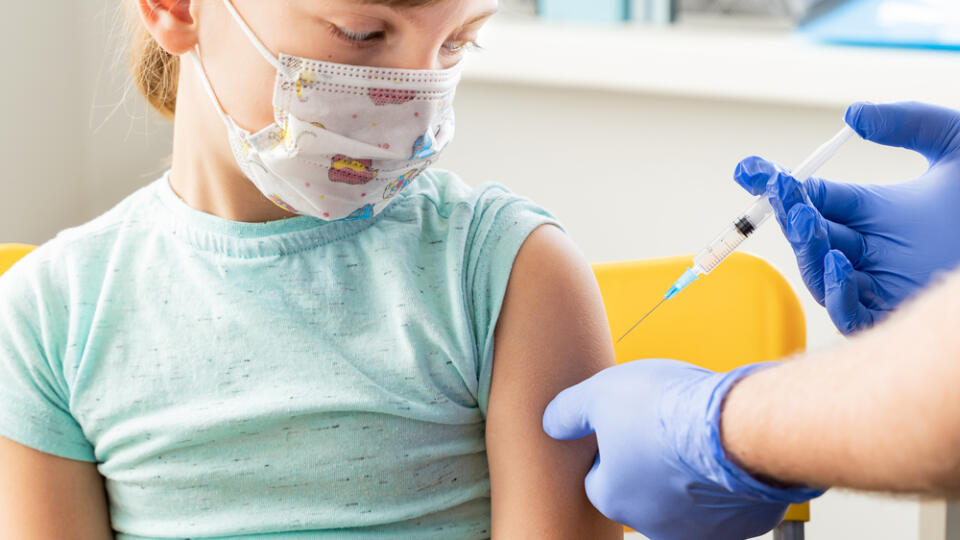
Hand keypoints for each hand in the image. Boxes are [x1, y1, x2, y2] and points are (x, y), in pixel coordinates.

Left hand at [543, 359, 821, 539]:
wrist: (735, 425)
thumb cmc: (663, 408)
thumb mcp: (598, 394)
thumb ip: (568, 412)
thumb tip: (551, 424)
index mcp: (611, 498)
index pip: (598, 477)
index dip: (611, 446)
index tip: (628, 421)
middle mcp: (652, 525)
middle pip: (641, 491)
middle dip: (649, 463)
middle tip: (665, 425)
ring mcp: (699, 530)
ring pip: (684, 500)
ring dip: (686, 475)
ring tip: (698, 436)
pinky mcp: (741, 526)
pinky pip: (726, 504)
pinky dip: (724, 483)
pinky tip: (727, 453)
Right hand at [735, 102, 959, 333]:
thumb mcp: (956, 144)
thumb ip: (908, 122)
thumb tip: (854, 115)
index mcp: (874, 212)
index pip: (812, 199)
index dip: (777, 185)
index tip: (750, 169)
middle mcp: (869, 250)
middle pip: (809, 236)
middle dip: (790, 215)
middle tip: (787, 195)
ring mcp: (879, 285)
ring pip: (820, 275)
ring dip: (807, 251)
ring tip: (809, 225)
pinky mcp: (893, 316)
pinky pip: (850, 315)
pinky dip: (836, 293)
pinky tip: (837, 265)